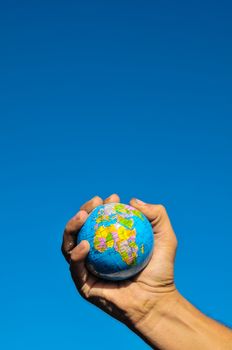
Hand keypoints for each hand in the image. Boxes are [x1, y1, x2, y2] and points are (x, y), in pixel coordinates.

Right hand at [61, 194, 177, 329]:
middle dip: (83, 211)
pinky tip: (85, 245)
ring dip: (72, 228)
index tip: (113, 198)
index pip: (99, 219)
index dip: (101, 205)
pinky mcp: (84, 284)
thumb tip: (133, 201)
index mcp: (108, 241)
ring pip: (70, 244)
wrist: (157, 300)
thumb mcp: (165, 237)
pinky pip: (75, 268)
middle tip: (94, 204)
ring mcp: (87, 268)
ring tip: (82, 217)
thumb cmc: (161, 269)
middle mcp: (95, 253)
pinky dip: (76, 255)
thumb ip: (156, 215)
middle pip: (81, 228)